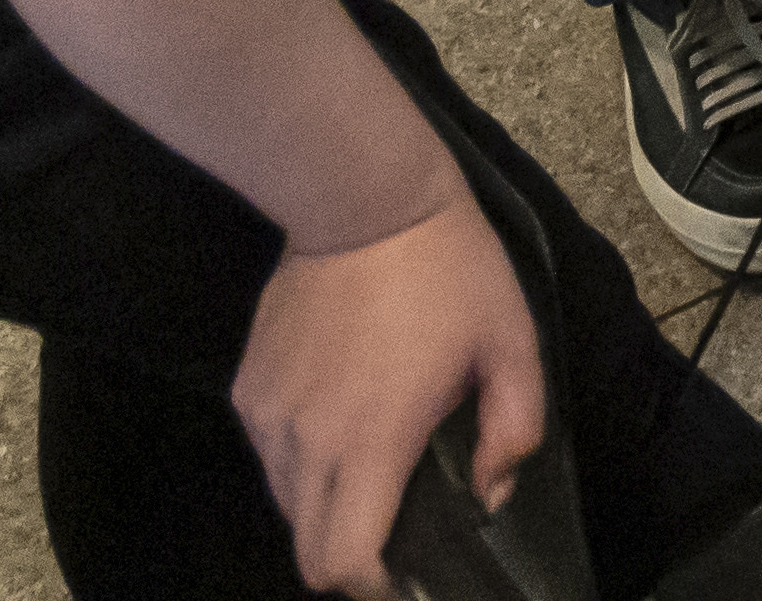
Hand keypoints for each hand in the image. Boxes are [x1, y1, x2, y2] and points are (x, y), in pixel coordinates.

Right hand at [235, 186, 538, 598]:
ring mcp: (268, 415)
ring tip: (373, 470)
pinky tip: (341, 422)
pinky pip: (270, 454)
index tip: (407, 580)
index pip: (344, 562)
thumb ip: (514, 431)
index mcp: (370, 443)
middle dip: (350, 559)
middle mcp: (305, 443)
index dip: (375, 587)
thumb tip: (493, 493)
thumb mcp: (511, 343)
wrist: (362, 198)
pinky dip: (301, 463)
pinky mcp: (247, 386)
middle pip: (309, 551)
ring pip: (287, 504)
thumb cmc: (447, 269)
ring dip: (326, 509)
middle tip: (395, 536)